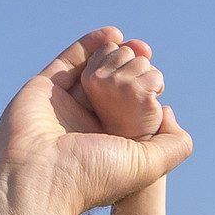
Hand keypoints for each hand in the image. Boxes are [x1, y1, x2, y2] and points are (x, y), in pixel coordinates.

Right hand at [0, 28, 190, 214]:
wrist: (41, 178)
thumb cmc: (93, 174)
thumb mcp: (148, 166)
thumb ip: (173, 146)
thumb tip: (170, 112)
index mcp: (108, 143)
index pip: (130, 111)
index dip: (146, 92)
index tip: (159, 78)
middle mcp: (86, 125)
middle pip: (112, 88)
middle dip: (131, 69)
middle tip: (147, 53)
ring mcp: (64, 106)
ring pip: (92, 72)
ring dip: (113, 56)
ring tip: (134, 45)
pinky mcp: (44, 88)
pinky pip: (68, 61)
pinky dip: (89, 45)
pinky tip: (112, 36)